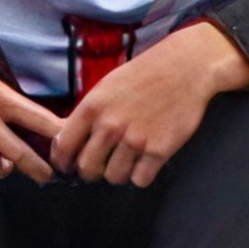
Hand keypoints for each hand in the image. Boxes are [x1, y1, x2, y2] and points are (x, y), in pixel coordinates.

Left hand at [56, 22, 243, 185]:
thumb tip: (68, 138)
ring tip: (128, 158)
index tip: (68, 165)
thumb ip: (88, 114)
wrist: (185, 67)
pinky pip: (140, 180)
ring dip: (119, 172)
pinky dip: (142, 174)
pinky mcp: (159, 150)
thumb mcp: (106, 86)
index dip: (63, 161)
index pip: (63, 147)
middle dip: (92, 170)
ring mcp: (135, 140)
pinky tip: (146, 160)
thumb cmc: (145, 74)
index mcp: (92, 107)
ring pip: (113, 178)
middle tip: (101, 164)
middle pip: (87, 169)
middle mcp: (110, 125)